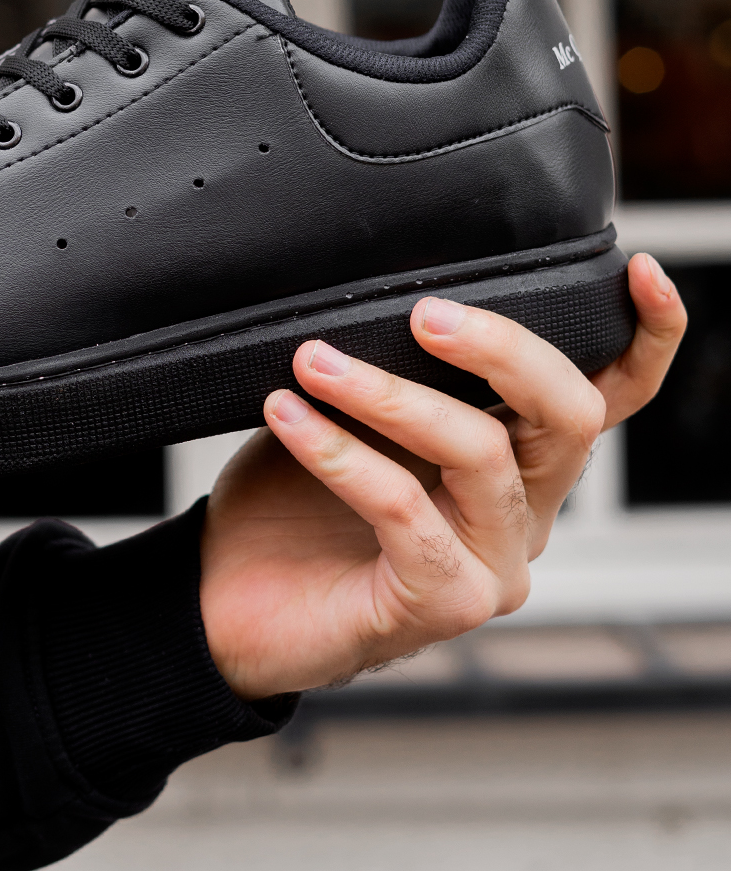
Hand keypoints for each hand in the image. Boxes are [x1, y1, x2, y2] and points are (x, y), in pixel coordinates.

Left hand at [200, 253, 686, 700]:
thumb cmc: (288, 502)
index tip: (640, 269)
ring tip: (314, 361)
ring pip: (481, 453)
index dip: (646, 337)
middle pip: (569, 416)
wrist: (225, 600)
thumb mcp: (348, 411)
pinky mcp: (444, 603)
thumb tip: (384, 288)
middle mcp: (522, 513)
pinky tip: (289, 416)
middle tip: (421, 315)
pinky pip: (405, 509)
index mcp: (515, 459)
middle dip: (500, 348)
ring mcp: (492, 564)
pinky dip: (340, 452)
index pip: (608, 399)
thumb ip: (393, 363)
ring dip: (388, 394)